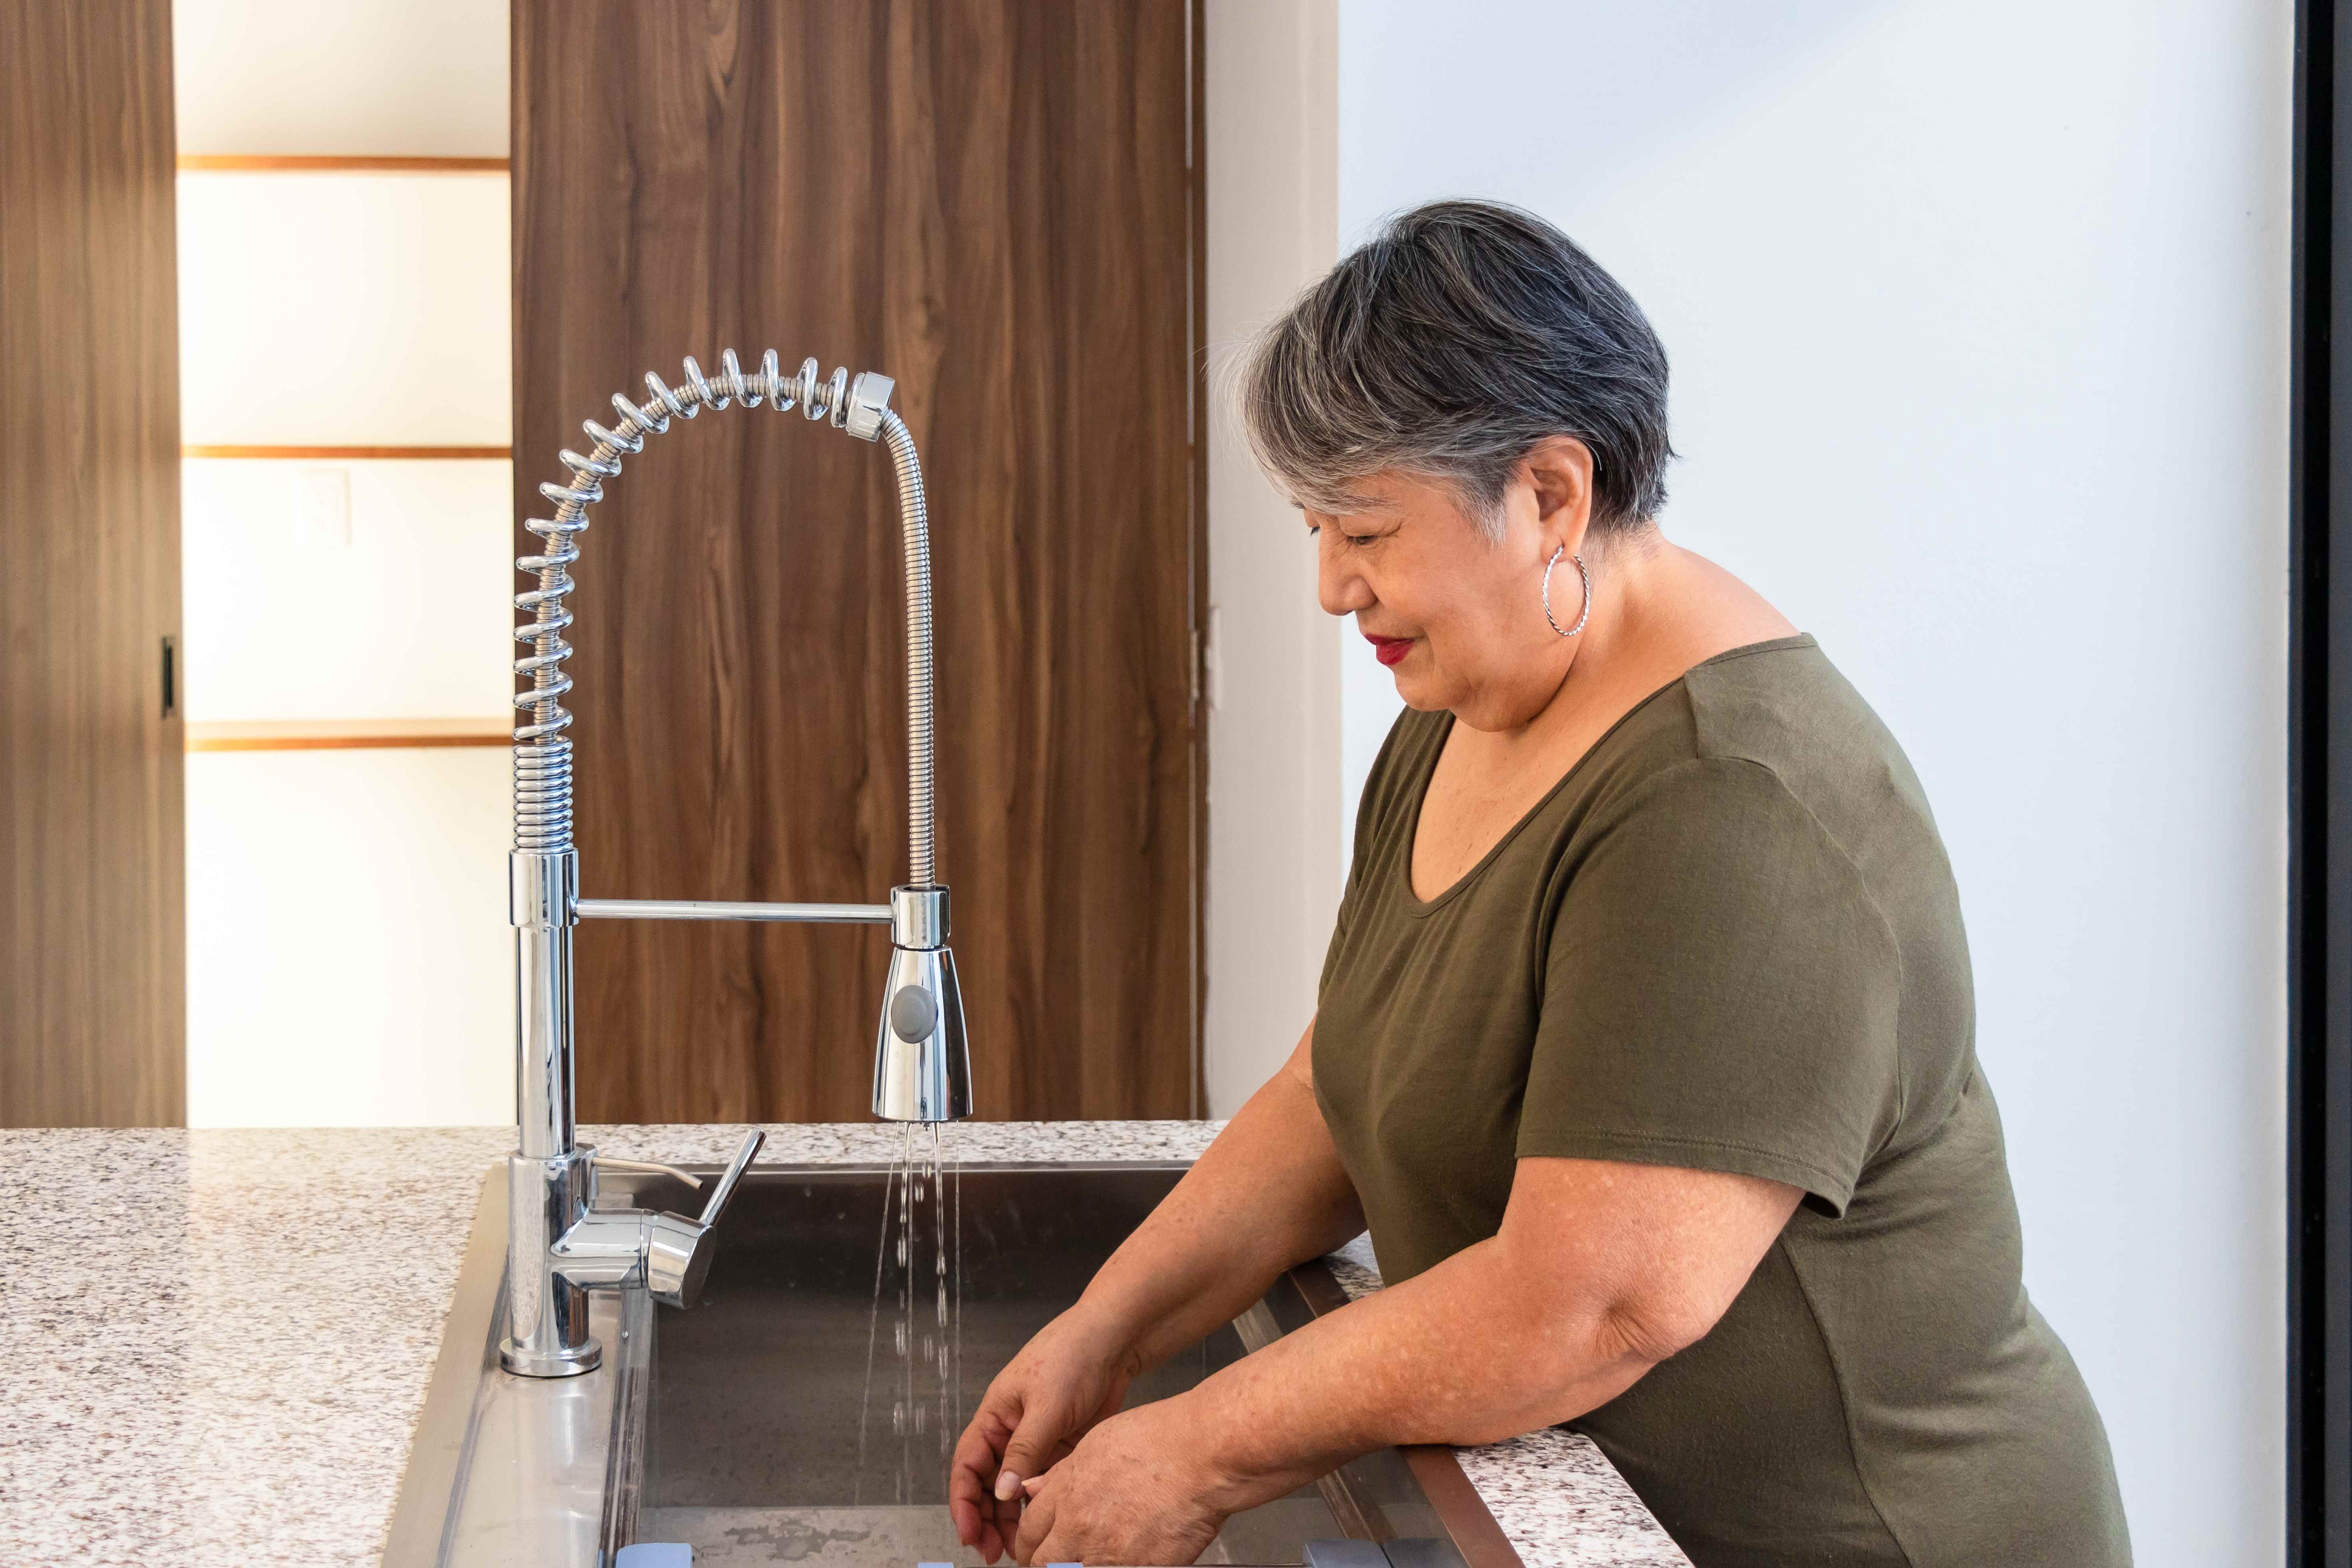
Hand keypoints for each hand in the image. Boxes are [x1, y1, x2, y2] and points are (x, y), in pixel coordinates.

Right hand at [951, 1308, 1135, 1563]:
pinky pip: (1042, 1483)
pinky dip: (1039, 1505)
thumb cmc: (1073, 1356)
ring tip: (1019, 1547)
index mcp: (995, 1416)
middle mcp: (1010, 1431)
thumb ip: (1024, 1452)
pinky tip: (1044, 1524)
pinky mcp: (1061, 1447)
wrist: (1114, 1340)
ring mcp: (1036, 1441)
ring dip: (1012, 1518)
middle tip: (994, 1553)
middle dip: (986, 1519)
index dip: (963, 1502)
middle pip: (988, 1483)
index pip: (967, 1465)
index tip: (968, 1533)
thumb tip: (1002, 1493)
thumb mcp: (1045, 1406)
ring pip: (1015, 1488)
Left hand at [1011, 1396, 1232, 1566]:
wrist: (1203, 1456)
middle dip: (1045, 1564)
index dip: (1028, 1543)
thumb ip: (1060, 1474)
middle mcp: (1080, 1527)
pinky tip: (1126, 1560)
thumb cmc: (1158, 1438)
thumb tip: (1031, 1489)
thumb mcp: (1097, 1442)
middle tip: (1056, 1562)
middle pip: (1042, 1563)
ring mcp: (1108, 1554)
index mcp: (1066, 1493)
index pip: (1029, 1532)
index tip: (1034, 1547)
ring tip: (1096, 1558)